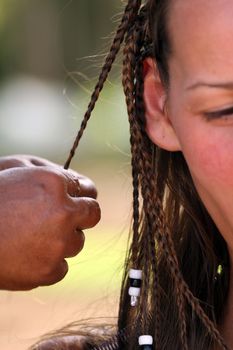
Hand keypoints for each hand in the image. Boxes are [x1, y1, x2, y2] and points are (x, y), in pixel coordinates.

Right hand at [0, 163, 99, 290]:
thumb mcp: (13, 169)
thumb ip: (48, 172)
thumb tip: (78, 183)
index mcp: (54, 182)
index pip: (87, 188)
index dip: (80, 195)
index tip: (75, 200)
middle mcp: (63, 211)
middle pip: (93, 214)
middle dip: (82, 215)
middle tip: (64, 219)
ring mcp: (58, 243)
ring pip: (77, 242)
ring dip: (63, 240)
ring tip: (35, 238)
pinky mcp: (49, 271)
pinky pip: (62, 267)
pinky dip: (49, 263)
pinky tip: (28, 256)